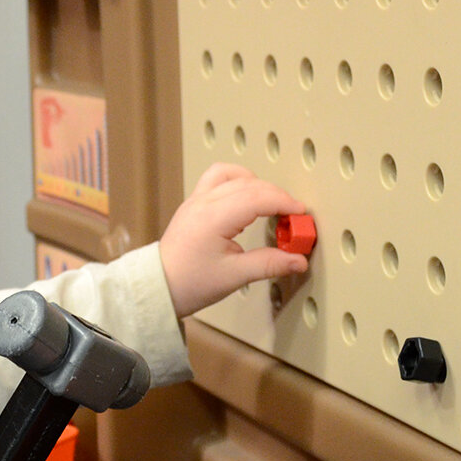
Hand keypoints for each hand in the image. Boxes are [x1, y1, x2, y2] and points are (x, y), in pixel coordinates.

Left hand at [159, 164, 309, 317]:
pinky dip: (239, 182)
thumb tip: (297, 259)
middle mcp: (203, 202)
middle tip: (293, 219)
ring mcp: (196, 200)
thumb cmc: (188, 282)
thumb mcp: (234, 276)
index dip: (284, 202)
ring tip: (271, 205)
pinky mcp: (194, 203)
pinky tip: (248, 199)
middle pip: (250, 184)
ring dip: (257, 184)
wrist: (159, 286)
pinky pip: (218, 178)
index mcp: (212, 217)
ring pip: (233, 174)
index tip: (301, 214)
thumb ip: (269, 264)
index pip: (257, 197)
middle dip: (277, 196)